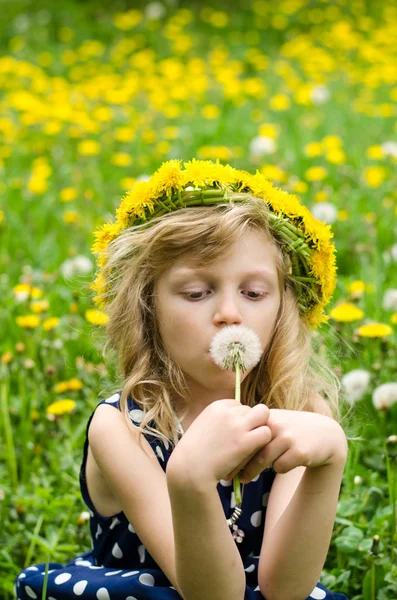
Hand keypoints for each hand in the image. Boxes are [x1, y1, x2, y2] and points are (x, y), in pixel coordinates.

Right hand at [166, 399, 271, 485]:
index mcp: (216, 406)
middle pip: (253, 409)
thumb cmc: (193, 454)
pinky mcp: (245, 440)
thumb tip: (237, 423)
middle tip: (246, 440)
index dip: (240, 420)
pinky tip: (252, 455)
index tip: (233, 435)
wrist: (189, 470)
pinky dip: (263, 444)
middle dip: (253, 423)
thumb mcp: (203, 426)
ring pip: (263, 416)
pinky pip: (266, 433)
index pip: (239, 405)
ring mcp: (237, 425)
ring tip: (251, 447)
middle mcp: (227, 411)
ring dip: (260, 431)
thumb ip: (219, 421)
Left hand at [226, 408, 347, 482]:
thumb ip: (256, 429)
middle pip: (250, 448)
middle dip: (237, 464)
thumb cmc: (293, 430)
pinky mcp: (299, 451)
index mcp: (267, 416)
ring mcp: (288, 437)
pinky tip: (282, 465)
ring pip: (263, 460)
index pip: (243, 433)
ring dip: (252, 472)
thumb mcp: (275, 423)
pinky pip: (280, 467)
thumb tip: (229, 444)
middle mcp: (276, 424)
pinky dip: (279, 468)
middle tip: (227, 476)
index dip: (231, 449)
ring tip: (244, 479)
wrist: (325, 434)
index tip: (221, 462)